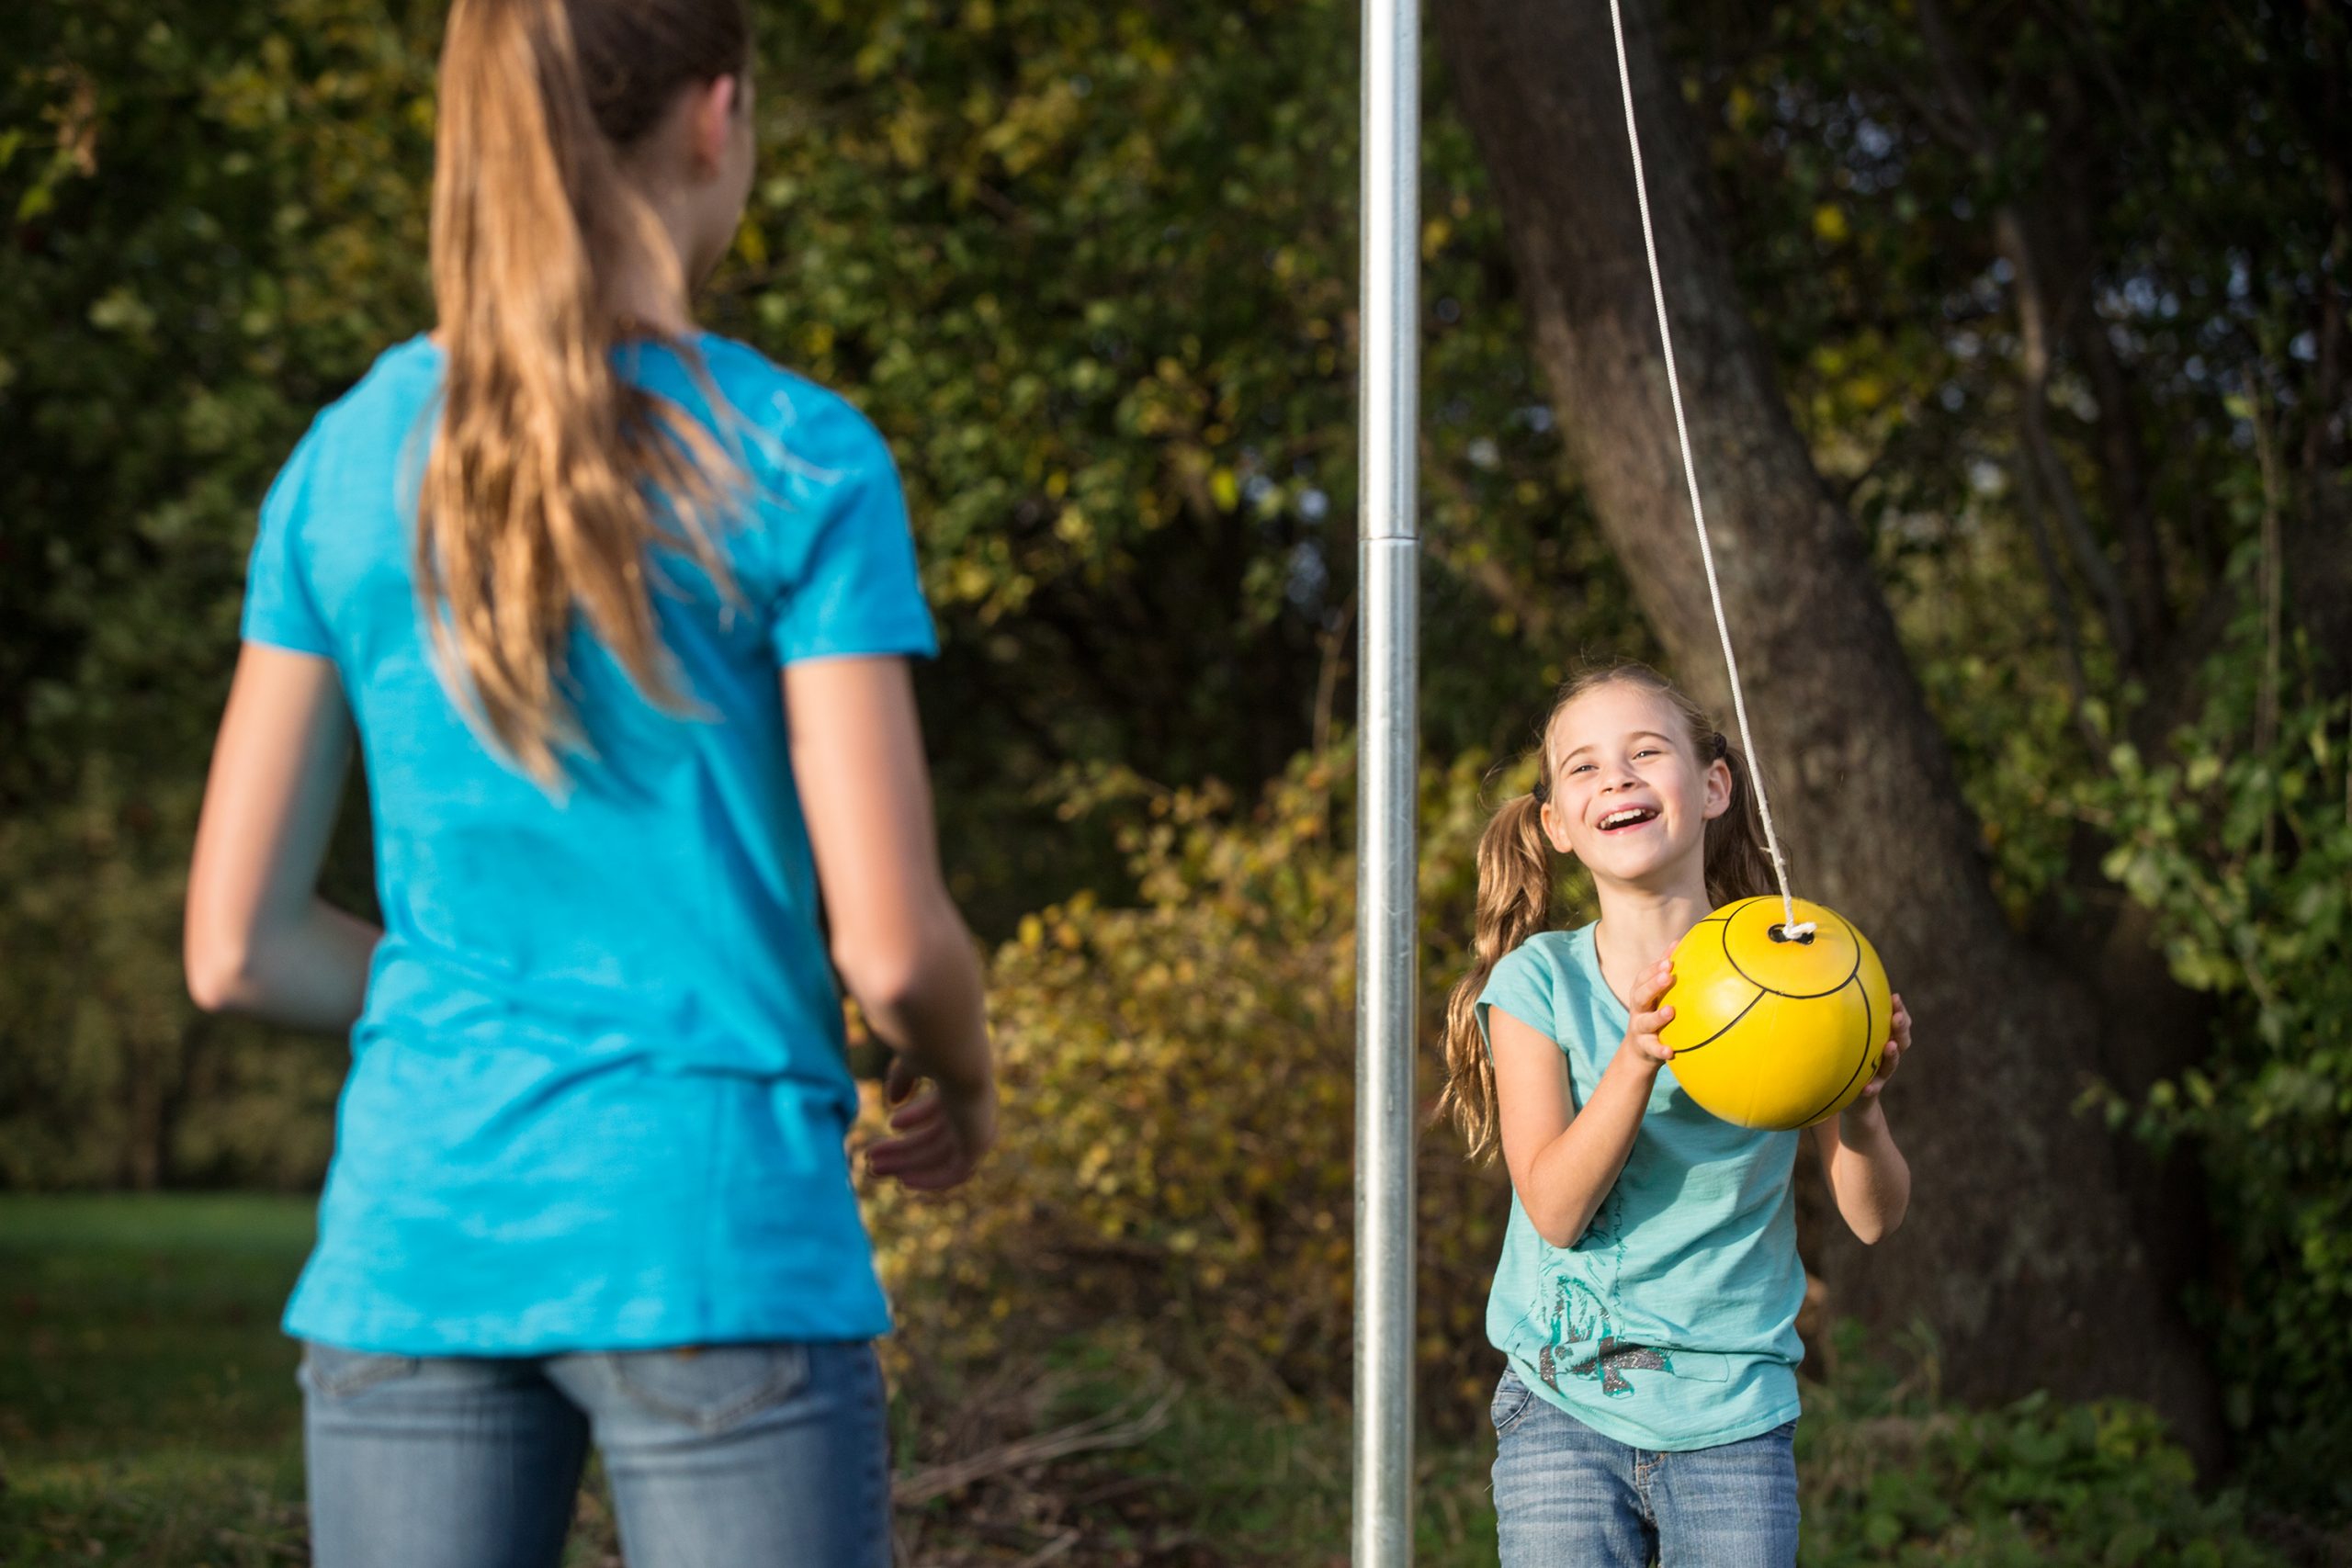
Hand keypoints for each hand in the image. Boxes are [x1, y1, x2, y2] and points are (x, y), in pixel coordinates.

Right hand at [866, 1054, 996, 1191]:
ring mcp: (977, 1126)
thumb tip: (893, 1100)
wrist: (957, 1059)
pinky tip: (904, 1181)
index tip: (892, 1123)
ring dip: (906, 1163)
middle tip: (872, 1158)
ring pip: (937, 1154)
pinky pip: (954, 1171)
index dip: (915, 1115)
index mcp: (963, 1083)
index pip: (941, 1107)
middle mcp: (974, 1107)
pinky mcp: (978, 1144)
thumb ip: (903, 1077)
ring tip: (874, 1167)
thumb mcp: (913, 1061)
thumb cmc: (933, 1050)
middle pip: (935, 1135)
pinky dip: (930, 1178)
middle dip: (902, 1148)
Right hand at [1616, 957, 1676, 1071]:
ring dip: (1657, 1017)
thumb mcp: (1655, 993)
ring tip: (1670, 1011)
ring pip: (1645, 1022)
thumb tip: (1679, 941)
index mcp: (1641, 995)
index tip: (1669, 961)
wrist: (1638, 1051)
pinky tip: (1670, 1051)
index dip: (1654, 969)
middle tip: (1668, 975)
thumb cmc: (1653, 1013)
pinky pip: (1652, 1049)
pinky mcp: (1646, 1048)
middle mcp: (1638, 1010)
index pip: (1643, 978)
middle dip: (1653, 985)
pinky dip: (1660, 1050)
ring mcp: (1640, 1029)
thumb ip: (1663, 970)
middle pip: (1640, 996)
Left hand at [1857, 992, 1909, 1101]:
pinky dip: (1872, 1087)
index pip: (1898, 1023)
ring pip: (1891, 1064)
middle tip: (1896, 1018)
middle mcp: (1887, 1056)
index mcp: (1885, 1040)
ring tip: (1890, 1046)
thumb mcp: (1851, 1038)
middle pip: (1902, 1041)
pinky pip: (1873, 1089)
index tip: (1895, 997)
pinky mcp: (1872, 1089)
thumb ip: (1849, 1018)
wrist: (1849, 1095)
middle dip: (1900, 1028)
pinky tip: (1865, 1088)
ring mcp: (1881, 1073)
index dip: (1900, 1010)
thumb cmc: (1849, 1059)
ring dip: (1892, 1055)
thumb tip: (1834, 985)